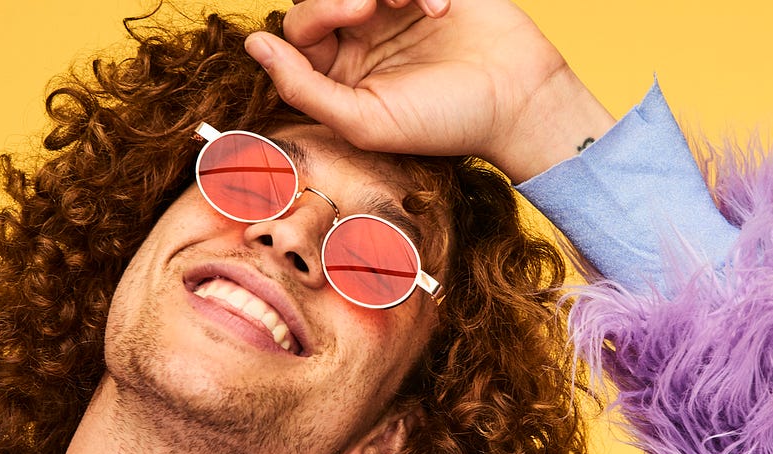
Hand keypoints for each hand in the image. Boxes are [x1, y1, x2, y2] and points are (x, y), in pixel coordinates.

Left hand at [244, 0, 614, 182]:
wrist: (519, 103)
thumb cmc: (445, 123)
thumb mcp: (364, 121)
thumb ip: (302, 87)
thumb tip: (253, 45)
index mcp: (340, 72)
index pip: (300, 31)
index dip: (316, 15)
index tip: (356, 14)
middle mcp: (362, 37)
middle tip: (369, 5)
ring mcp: (394, 9)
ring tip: (409, 0)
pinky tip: (440, 7)